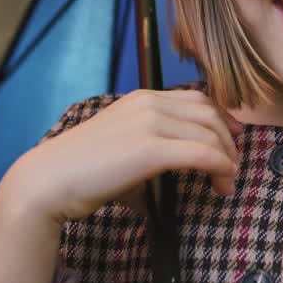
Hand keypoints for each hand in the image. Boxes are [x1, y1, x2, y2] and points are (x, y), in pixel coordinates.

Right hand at [11, 89, 243, 221]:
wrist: (48, 181)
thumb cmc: (83, 173)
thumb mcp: (124, 148)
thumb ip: (154, 148)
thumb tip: (183, 170)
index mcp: (142, 99)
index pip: (197, 99)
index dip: (222, 119)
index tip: (233, 141)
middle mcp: (148, 104)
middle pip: (210, 113)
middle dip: (229, 140)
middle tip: (233, 167)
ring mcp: (148, 123)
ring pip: (210, 134)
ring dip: (227, 159)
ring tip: (226, 182)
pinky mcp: (149, 149)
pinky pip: (201, 153)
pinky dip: (219, 167)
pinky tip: (221, 183)